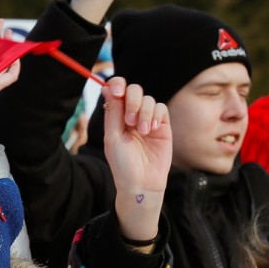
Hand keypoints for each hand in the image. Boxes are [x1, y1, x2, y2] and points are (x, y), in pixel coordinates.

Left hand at [104, 78, 169, 241]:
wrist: (141, 183)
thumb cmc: (123, 164)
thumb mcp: (113, 138)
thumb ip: (112, 113)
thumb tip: (106, 87)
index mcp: (116, 116)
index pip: (117, 90)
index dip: (117, 84)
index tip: (117, 91)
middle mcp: (131, 115)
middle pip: (134, 90)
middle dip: (132, 100)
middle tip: (129, 120)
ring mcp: (147, 119)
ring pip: (148, 99)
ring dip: (144, 112)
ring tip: (142, 132)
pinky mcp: (162, 126)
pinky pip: (161, 108)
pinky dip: (155, 115)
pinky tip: (151, 129)